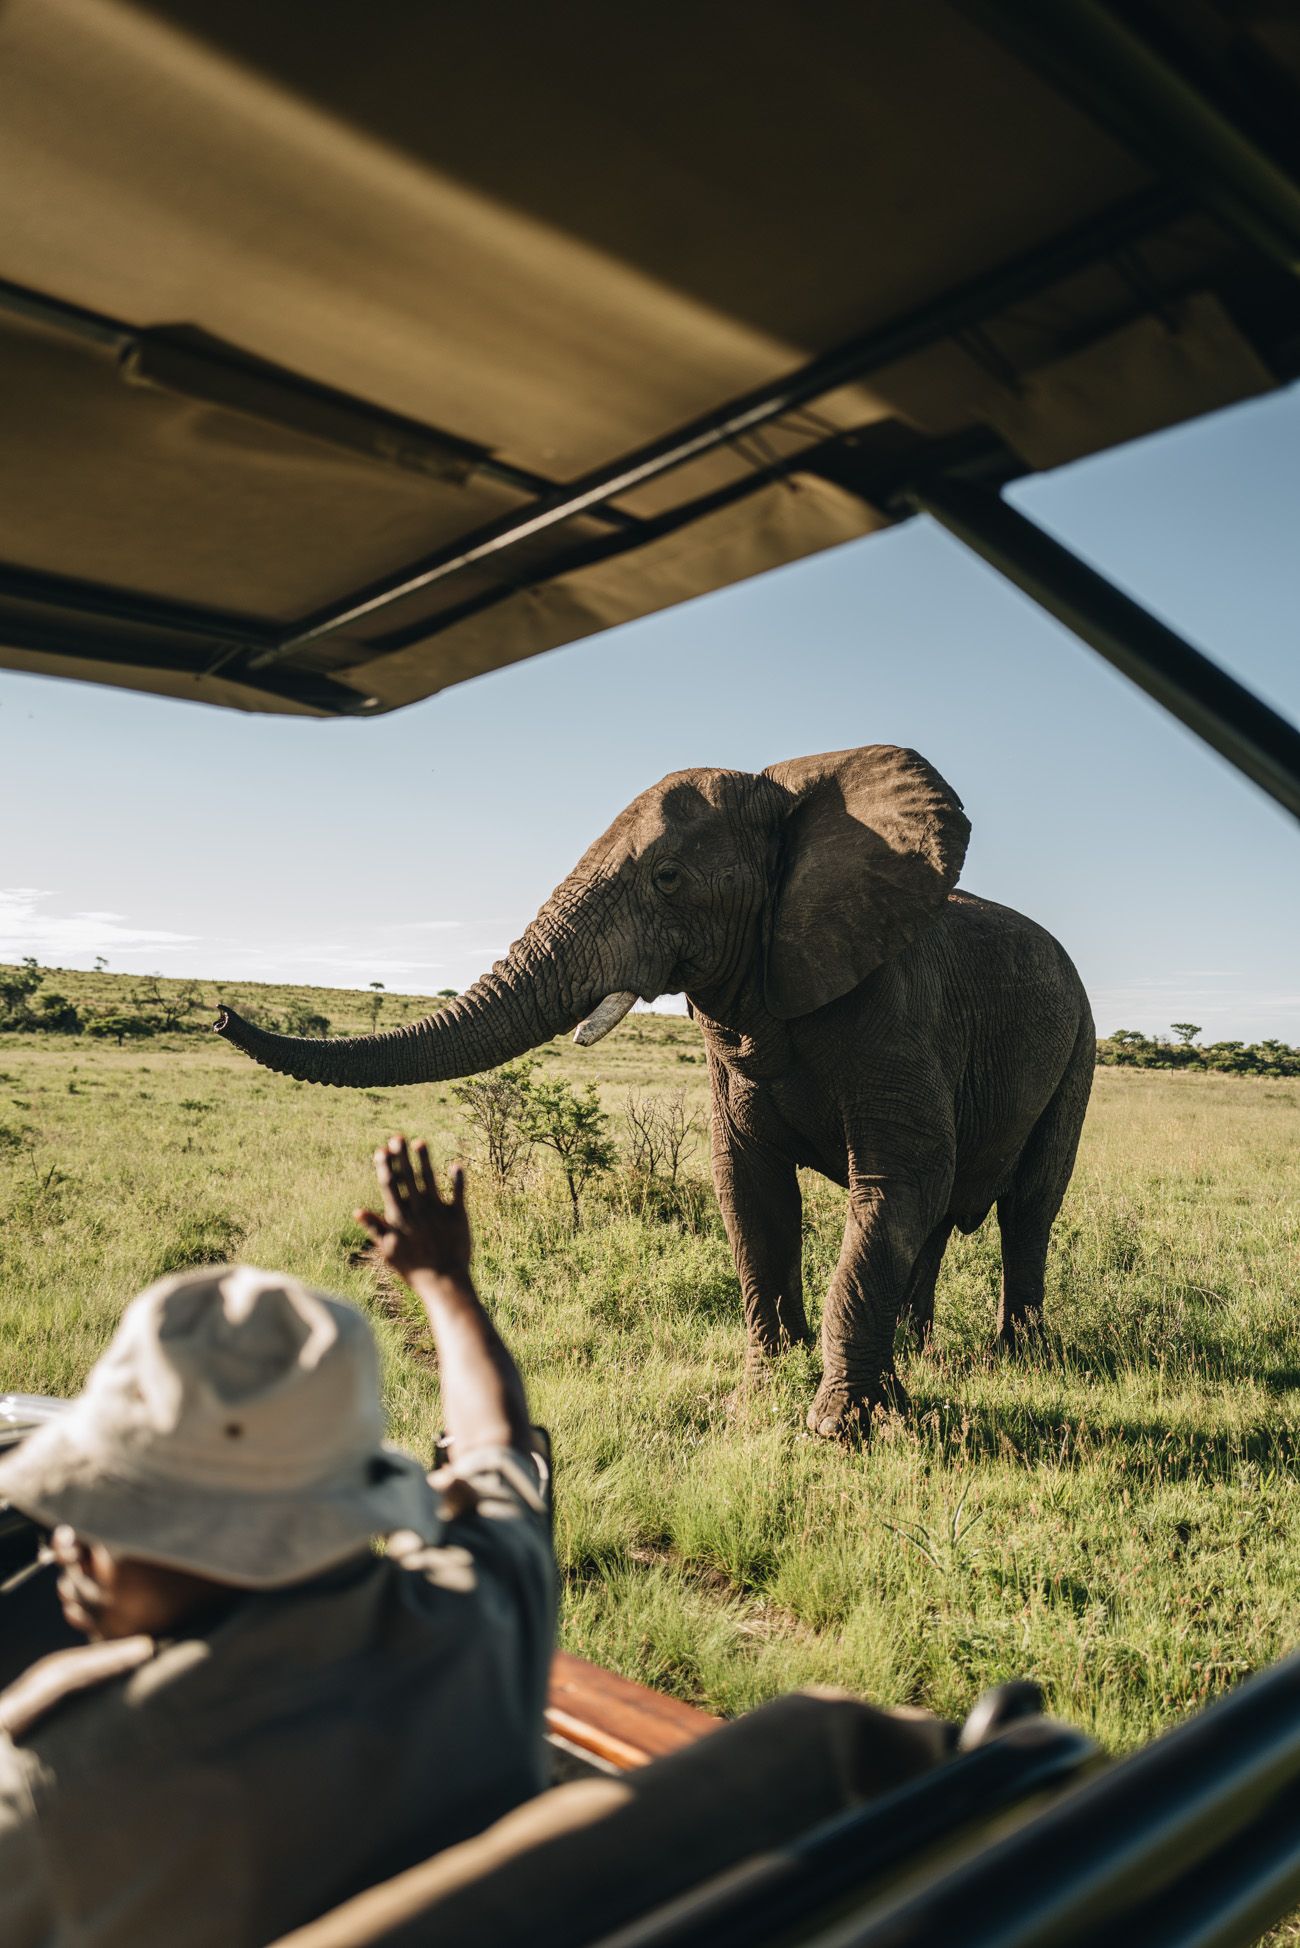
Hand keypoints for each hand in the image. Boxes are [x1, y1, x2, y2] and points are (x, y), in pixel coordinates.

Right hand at [356, 1135, 472, 1283]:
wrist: (443, 1282)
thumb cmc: (413, 1269)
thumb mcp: (388, 1251)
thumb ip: (375, 1229)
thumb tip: (357, 1211)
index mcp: (400, 1217)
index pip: (390, 1186)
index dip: (385, 1166)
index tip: (381, 1149)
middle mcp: (417, 1209)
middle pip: (408, 1177)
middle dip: (401, 1156)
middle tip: (397, 1137)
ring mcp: (437, 1211)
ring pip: (429, 1179)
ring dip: (424, 1160)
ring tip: (420, 1142)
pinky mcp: (458, 1215)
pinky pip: (458, 1192)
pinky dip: (457, 1179)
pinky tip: (456, 1165)